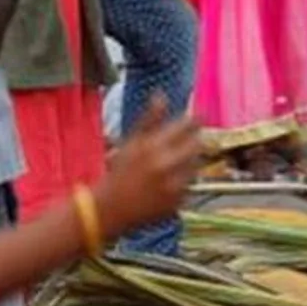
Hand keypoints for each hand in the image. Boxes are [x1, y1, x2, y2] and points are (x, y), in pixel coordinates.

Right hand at [94, 95, 201, 237]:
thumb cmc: (119, 172)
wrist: (108, 210)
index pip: (188, 125)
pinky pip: (191, 185)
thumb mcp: (131, 142)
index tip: (196, 118)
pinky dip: (184, 181)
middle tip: (186, 141)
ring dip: (189, 161)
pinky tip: (168, 182)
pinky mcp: (177, 202)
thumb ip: (150, 119)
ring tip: (171, 165)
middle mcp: (165, 165)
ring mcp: (173, 185)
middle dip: (194, 140)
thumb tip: (161, 95)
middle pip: (197, 144)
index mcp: (153, 146)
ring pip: (196, 165)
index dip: (194, 120)